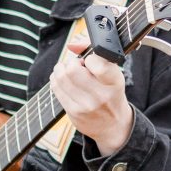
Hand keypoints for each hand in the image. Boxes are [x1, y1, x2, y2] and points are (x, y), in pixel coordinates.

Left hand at [50, 39, 133, 155]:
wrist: (114, 125)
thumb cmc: (112, 93)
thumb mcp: (113, 73)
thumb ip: (96, 54)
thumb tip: (71, 45)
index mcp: (114, 82)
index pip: (96, 62)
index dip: (88, 57)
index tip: (89, 61)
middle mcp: (101, 95)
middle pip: (73, 70)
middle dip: (71, 63)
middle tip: (75, 65)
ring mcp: (86, 105)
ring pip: (61, 78)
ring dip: (60, 69)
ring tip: (66, 70)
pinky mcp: (74, 112)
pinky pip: (56, 89)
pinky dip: (56, 79)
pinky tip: (61, 79)